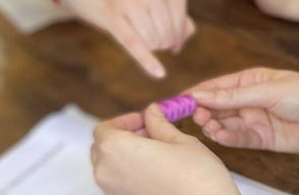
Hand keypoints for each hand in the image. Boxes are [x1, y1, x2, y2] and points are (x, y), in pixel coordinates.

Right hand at [49, 0, 195, 78]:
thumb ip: (175, 14)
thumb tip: (187, 33)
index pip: (182, 26)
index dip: (175, 38)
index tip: (165, 36)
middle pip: (166, 37)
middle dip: (159, 44)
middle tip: (144, 33)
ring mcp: (131, 1)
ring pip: (151, 41)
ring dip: (146, 46)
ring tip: (134, 32)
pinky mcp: (112, 15)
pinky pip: (134, 43)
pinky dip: (147, 61)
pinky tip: (159, 73)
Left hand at [92, 104, 238, 194]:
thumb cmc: (196, 177)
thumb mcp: (180, 141)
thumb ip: (159, 124)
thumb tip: (152, 112)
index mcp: (116, 149)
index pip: (104, 129)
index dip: (124, 121)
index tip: (144, 119)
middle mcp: (107, 172)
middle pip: (102, 148)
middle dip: (124, 136)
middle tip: (151, 131)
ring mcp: (114, 192)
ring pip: (109, 167)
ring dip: (126, 154)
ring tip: (156, 150)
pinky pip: (119, 183)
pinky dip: (130, 172)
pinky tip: (155, 169)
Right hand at [190, 67, 298, 152]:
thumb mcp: (268, 90)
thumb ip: (234, 96)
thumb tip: (201, 94)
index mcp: (251, 80)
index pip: (217, 86)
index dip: (198, 93)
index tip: (179, 100)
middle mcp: (250, 100)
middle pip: (218, 107)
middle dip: (204, 111)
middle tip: (194, 116)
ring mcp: (256, 120)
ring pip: (226, 124)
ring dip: (214, 126)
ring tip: (208, 126)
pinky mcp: (263, 139)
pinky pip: (239, 139)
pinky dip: (228, 139)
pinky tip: (220, 137)